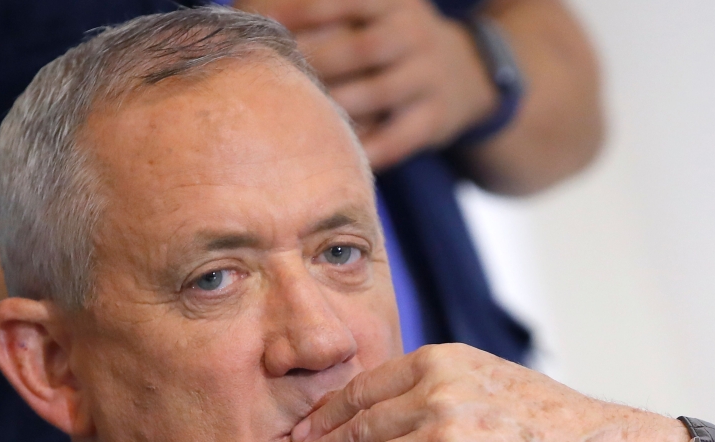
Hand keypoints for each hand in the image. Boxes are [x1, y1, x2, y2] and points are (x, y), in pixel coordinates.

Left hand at [234, 0, 498, 169]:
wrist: (469, 74)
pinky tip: (328, 153)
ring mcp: (427, 80)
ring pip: (374, 95)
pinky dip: (361, 148)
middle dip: (310, 62)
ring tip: (289, 118)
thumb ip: (328, 12)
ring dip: (331, 106)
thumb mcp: (376, 8)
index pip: (339, 2)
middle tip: (266, 79)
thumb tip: (245, 11)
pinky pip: (394, 139)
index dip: (295, 12)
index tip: (255, 26)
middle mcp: (413, 36)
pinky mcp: (434, 121)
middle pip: (357, 48)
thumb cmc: (395, 39)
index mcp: (393, 2)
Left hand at [283, 344, 688, 441]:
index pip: (363, 387)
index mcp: (445, 361)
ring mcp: (450, 438)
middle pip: (357, 427)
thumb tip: (389, 415)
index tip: (306, 433)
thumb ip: (439, 389)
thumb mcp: (492, 382)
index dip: (326, 415)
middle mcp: (441, 392)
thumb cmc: (560, 427)